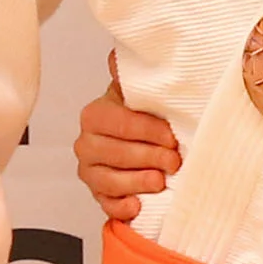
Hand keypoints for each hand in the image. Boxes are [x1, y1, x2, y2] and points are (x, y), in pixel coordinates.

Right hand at [74, 54, 178, 223]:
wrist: (148, 142)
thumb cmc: (149, 117)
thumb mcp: (145, 92)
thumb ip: (132, 75)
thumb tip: (118, 55)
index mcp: (96, 114)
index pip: (118, 123)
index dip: (148, 132)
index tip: (172, 137)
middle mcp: (87, 143)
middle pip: (115, 153)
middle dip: (150, 157)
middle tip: (175, 160)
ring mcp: (90, 171)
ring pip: (109, 180)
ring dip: (139, 182)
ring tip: (161, 181)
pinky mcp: (99, 195)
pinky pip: (106, 205)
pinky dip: (123, 208)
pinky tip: (140, 205)